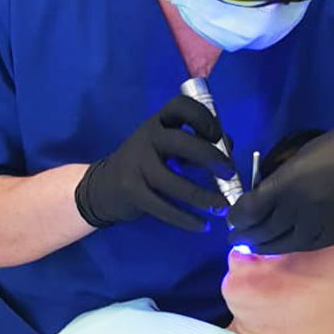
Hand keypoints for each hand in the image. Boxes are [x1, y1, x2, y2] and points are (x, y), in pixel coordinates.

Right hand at [75, 95, 234, 230]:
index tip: (218, 136)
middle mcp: (147, 138)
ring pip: (173, 181)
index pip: (182, 106)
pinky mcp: (133, 191)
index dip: (204, 118)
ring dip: (202, 196)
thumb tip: (228, 147)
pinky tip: (202, 226)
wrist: (104, 186)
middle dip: (211, 158)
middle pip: (182, 143)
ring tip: (222, 207)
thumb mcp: (167, 145)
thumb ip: (196, 142)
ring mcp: (137, 165)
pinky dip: (186, 219)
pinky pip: (163, 207)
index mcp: (159, 122)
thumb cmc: (146, 162)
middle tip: (230, 173)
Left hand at [228, 109, 333, 253]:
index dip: (237, 218)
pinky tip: (283, 245)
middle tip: (237, 237)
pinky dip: (290, 247)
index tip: (233, 218)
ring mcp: (319, 225)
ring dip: (266, 246)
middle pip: (263, 231)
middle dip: (247, 236)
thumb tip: (263, 197)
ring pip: (283, 244)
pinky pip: (305, 246)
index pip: (250, 210)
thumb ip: (280, 180)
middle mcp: (299, 209)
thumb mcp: (301, 157)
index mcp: (287, 184)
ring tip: (255, 246)